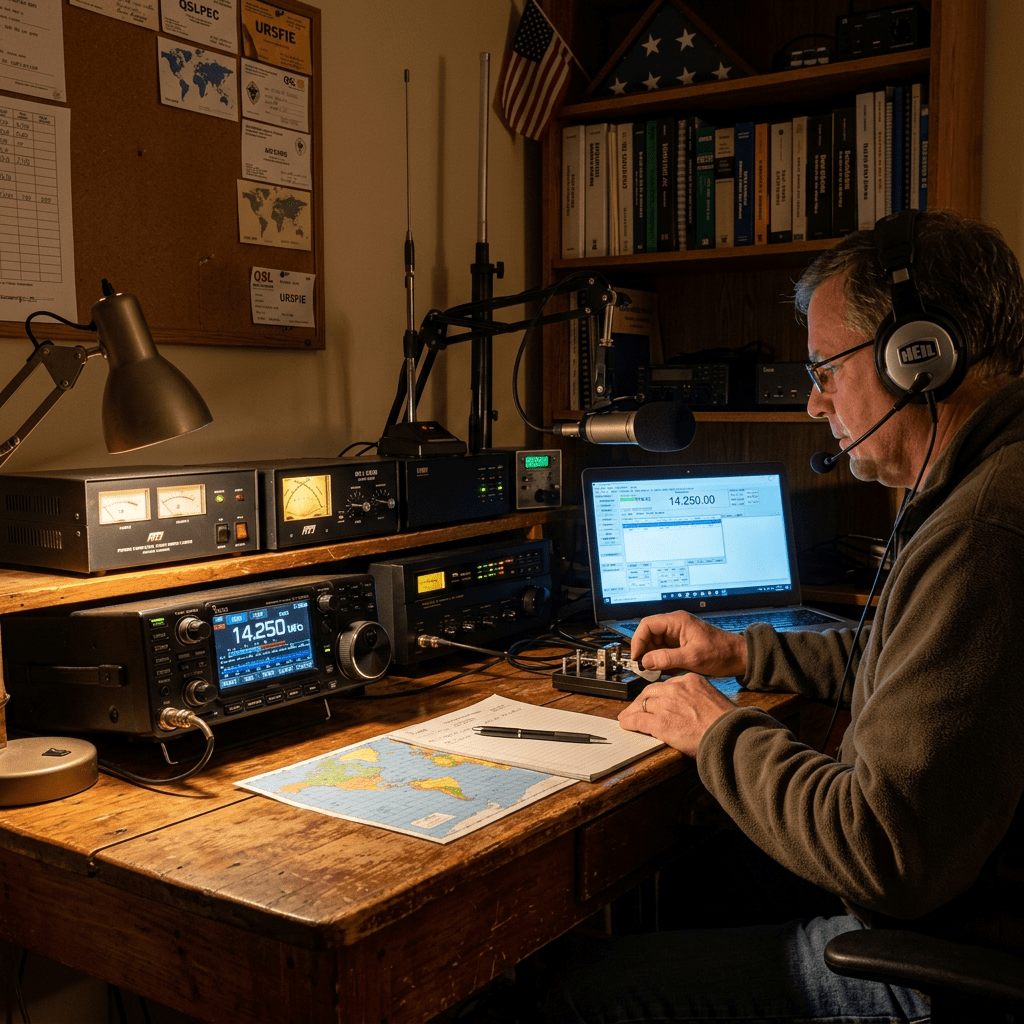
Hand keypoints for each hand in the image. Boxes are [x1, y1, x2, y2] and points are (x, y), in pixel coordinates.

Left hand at [618, 674, 735, 756]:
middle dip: (642, 701)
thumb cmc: (727, 723)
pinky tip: (626, 724)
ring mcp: (667, 705)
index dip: (658, 695)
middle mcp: (676, 689)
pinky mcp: (660, 722)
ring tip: (628, 717)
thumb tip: (689, 708)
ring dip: (633, 711)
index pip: (667, 685)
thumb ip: (698, 698)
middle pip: (651, 692)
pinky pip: (639, 720)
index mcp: (691, 680)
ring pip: (642, 704)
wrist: (729, 736)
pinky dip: (630, 722)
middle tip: (637, 708)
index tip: (655, 700)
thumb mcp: (713, 700)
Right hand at [631, 610, 746, 678]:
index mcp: (677, 621)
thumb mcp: (692, 658)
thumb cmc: (720, 652)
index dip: (638, 640)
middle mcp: (675, 626)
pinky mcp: (680, 646)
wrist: (738, 657)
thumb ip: (667, 659)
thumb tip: (645, 661)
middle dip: (644, 651)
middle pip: (649, 635)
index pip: (647, 625)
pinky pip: (663, 652)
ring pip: (655, 645)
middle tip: (644, 668)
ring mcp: (677, 636)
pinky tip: (664, 671)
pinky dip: (661, 662)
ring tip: (654, 672)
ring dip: (652, 658)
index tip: (636, 657)